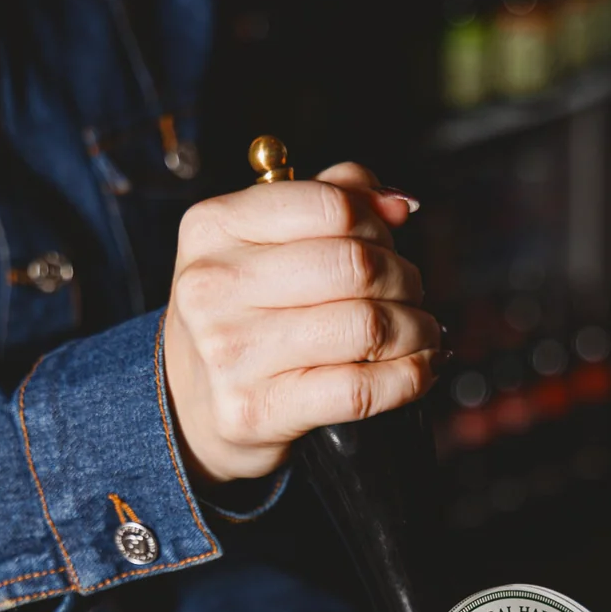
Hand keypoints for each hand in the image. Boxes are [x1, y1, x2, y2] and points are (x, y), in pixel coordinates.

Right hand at [163, 163, 440, 482]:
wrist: (189, 406)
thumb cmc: (240, 316)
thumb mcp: (261, 244)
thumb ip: (330, 200)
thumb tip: (399, 204)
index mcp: (213, 227)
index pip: (330, 206)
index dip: (378, 227)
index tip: (388, 247)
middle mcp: (213, 287)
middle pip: (355, 265)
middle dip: (405, 279)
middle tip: (412, 295)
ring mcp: (231, 353)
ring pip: (367, 326)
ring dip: (416, 330)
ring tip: (421, 334)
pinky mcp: (256, 411)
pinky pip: (361, 390)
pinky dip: (409, 377)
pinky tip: (419, 369)